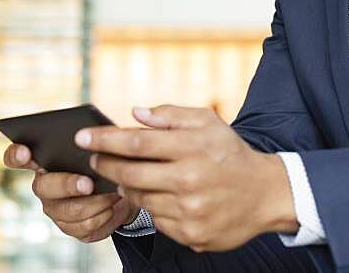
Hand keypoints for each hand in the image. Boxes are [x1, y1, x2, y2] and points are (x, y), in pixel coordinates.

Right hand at [2, 142, 140, 241]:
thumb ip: (92, 141)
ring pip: (69, 210)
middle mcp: (44, 187)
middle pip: (43, 187)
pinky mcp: (72, 228)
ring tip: (114, 193)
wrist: (124, 190)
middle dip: (67, 184)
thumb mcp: (101, 146)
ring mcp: (55, 210)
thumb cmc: (107, 161)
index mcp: (44, 160)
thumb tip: (96, 136)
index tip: (25, 152)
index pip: (17, 157)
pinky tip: (112, 207)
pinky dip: (103, 216)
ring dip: (95, 202)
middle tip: (88, 183)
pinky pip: (84, 227)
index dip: (16, 155)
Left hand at [75, 105, 297, 251]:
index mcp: (191, 148)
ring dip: (128, 186)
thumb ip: (170, 115)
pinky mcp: (190, 234)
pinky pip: (156, 219)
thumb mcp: (207, 122)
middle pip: (129, 173)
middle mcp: (189, 180)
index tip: (82, 137)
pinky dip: (152, 205)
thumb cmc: (230, 153)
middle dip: (106, 163)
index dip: (104, 140)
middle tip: (96, 157)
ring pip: (139, 198)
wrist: (265, 194)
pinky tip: (160, 194)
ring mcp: (189, 211)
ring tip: (130, 174)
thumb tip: (135, 113)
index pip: (136, 143)